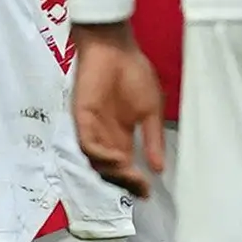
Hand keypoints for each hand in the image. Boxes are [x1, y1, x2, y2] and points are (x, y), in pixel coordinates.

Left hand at [72, 23, 166, 196]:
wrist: (115, 48)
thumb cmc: (133, 73)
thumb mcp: (150, 111)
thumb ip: (152, 139)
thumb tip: (159, 168)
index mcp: (121, 138)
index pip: (125, 169)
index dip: (135, 183)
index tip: (148, 193)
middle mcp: (104, 138)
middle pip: (110, 171)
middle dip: (125, 183)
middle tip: (141, 188)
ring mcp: (92, 129)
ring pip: (97, 162)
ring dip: (114, 172)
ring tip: (132, 175)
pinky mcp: (82, 118)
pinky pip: (88, 144)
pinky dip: (102, 155)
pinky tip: (119, 158)